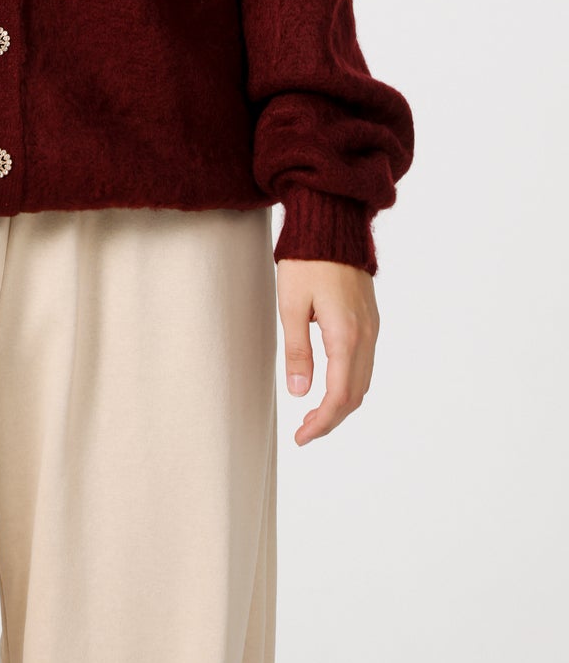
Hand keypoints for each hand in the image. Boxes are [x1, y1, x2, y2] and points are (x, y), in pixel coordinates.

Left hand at [276, 259, 378, 445]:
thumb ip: (297, 350)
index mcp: (346, 336)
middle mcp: (366, 336)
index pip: (339, 396)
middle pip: (355, 394)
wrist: (332, 224)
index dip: (322, 423)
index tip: (302, 437)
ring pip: (363, 380)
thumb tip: (300, 392)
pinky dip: (350, 382)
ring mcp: (371, 327)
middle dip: (331, 418)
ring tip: (314, 413)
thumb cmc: (306, 261)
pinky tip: (330, 383)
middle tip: (304, 431)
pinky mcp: (369, 319)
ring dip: (342, 402)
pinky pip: (365, 362)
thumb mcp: (291, 305)